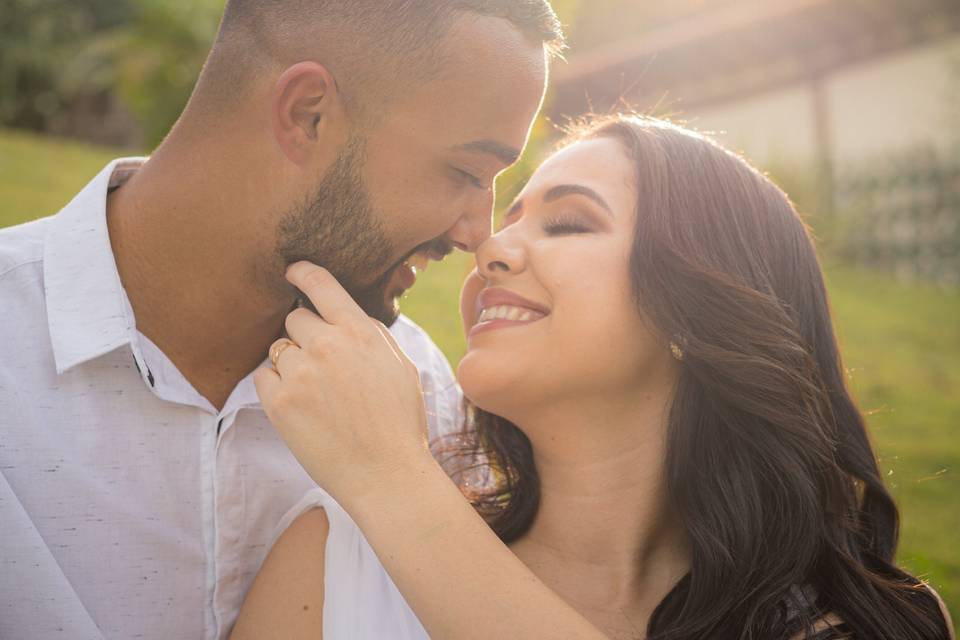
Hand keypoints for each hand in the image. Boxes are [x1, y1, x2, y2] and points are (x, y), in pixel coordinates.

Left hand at [254, 261, 433, 506]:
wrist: (386, 474)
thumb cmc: (399, 422)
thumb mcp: (400, 365)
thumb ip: (370, 334)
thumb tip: (342, 314)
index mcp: (360, 331)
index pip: (320, 284)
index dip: (301, 272)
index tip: (291, 271)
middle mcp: (327, 345)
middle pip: (294, 318)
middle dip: (304, 337)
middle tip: (322, 368)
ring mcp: (300, 373)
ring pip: (279, 350)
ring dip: (292, 366)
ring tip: (318, 396)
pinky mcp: (279, 403)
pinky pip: (263, 377)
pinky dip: (276, 388)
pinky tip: (302, 408)